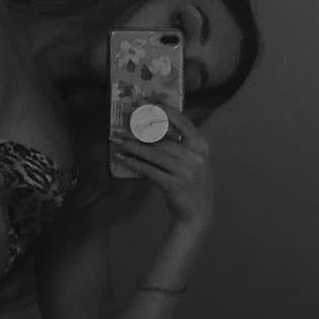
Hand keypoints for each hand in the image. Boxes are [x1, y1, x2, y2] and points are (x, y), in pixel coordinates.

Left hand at [110, 105, 214, 234]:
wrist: (197, 215)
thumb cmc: (191, 185)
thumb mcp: (192, 161)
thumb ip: (179, 145)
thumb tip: (152, 127)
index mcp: (201, 145)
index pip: (180, 121)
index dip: (161, 110)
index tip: (143, 103)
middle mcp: (195, 155)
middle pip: (162, 138)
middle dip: (139, 131)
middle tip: (121, 125)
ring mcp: (185, 170)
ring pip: (153, 153)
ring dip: (132, 146)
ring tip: (117, 141)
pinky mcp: (174, 185)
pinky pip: (149, 170)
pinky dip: (134, 163)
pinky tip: (122, 158)